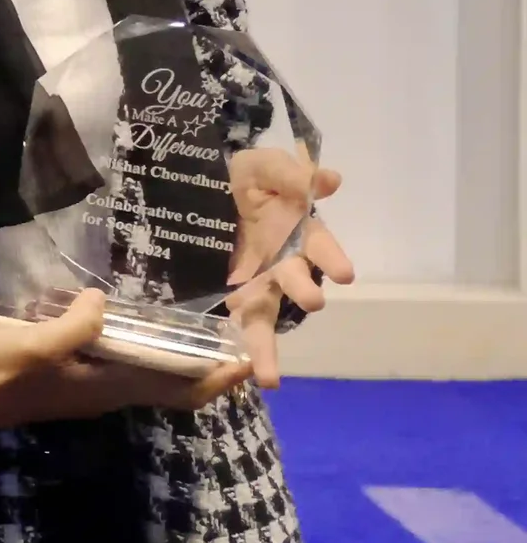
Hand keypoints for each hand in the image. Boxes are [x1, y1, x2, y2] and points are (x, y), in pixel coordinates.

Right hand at [0, 289, 250, 432]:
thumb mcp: (29, 345)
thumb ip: (71, 327)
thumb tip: (102, 301)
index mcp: (106, 387)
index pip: (176, 391)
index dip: (215, 380)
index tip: (245, 359)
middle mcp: (107, 392)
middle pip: (171, 385)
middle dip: (206, 365)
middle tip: (230, 331)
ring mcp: (91, 387)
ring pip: (150, 377)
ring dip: (178, 357)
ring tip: (196, 324)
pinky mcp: (74, 378)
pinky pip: (126, 367)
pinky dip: (147, 351)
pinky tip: (138, 324)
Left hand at [228, 164, 352, 386]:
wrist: (198, 185)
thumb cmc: (243, 178)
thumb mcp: (262, 165)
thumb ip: (290, 172)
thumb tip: (328, 179)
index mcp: (295, 231)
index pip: (318, 245)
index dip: (330, 256)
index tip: (344, 273)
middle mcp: (280, 261)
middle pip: (294, 281)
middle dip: (303, 290)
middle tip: (312, 301)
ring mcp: (253, 281)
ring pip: (264, 317)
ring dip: (266, 346)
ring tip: (268, 377)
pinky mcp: (227, 293)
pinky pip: (233, 323)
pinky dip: (240, 349)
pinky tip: (241, 377)